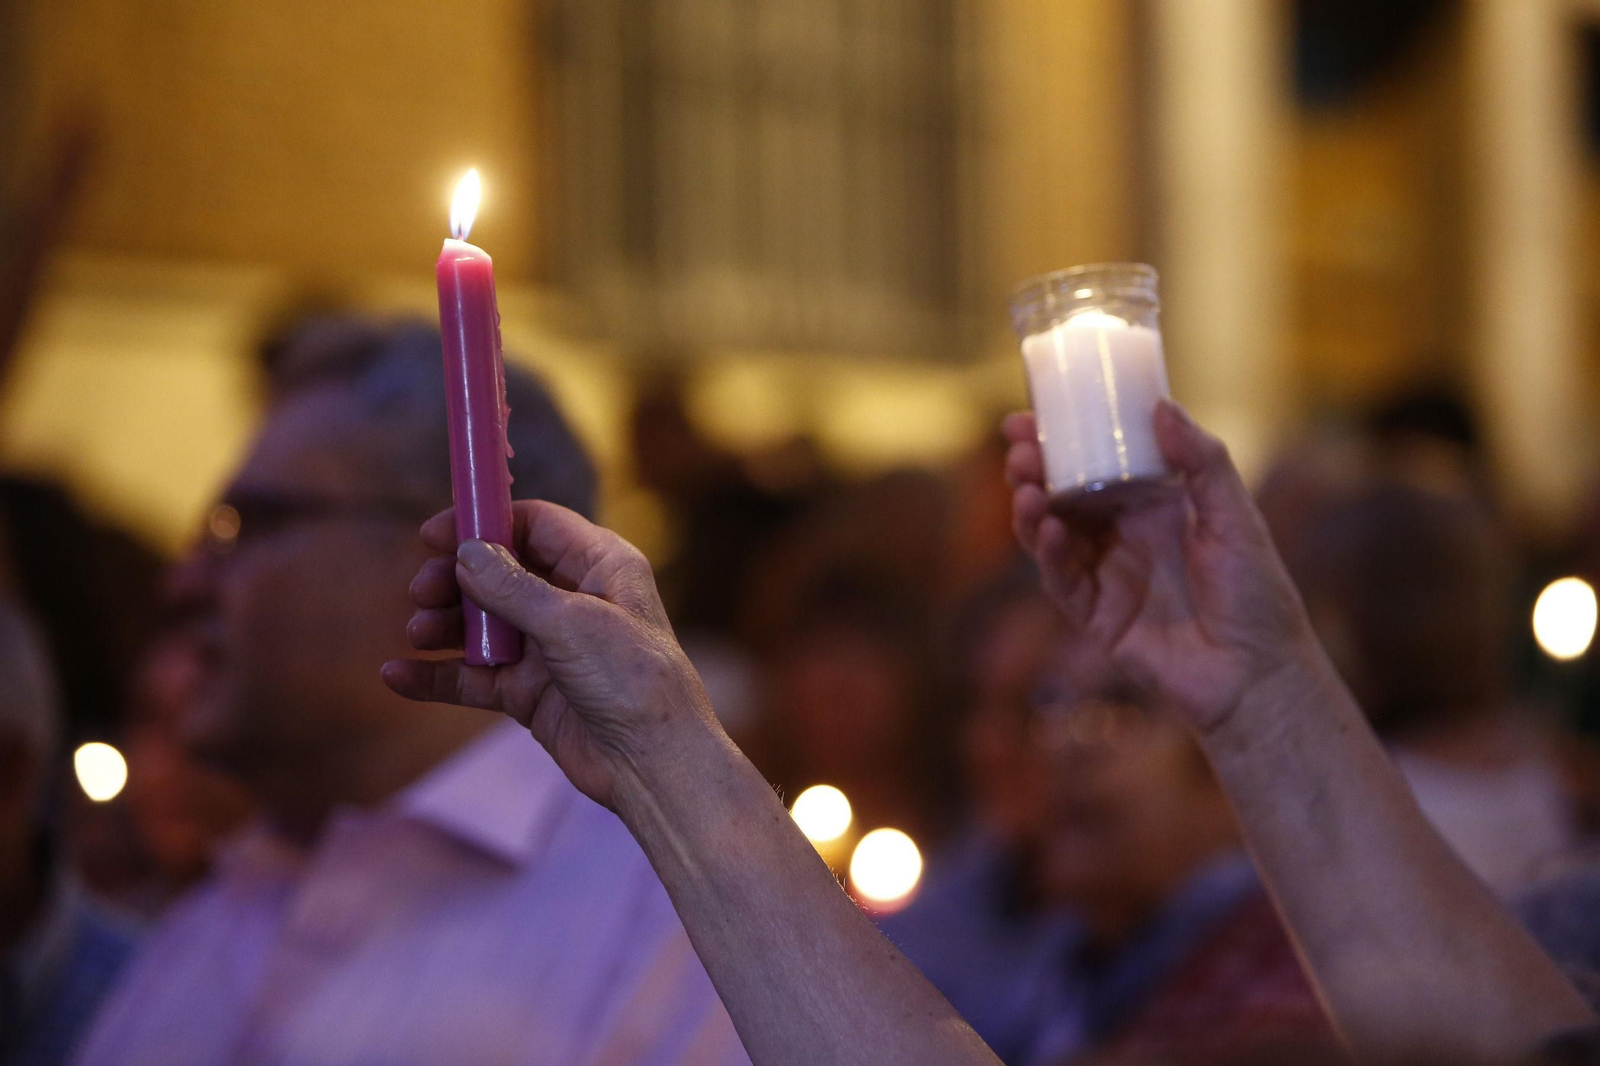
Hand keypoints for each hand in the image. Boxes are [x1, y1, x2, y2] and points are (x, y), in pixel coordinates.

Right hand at [380, 501, 718, 808]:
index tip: (434, 534)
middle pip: (499, 572)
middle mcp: (574, 600)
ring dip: (444, 625)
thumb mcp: (571, 622)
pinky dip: (438, 675)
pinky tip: (399, 675)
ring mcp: (549, 647)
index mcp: (600, 566)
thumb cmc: (632, 681)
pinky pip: (474, 676)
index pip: (534, 525)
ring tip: (419, 632)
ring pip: (481, 624)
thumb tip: (467, 553)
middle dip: (456, 579)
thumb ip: (512, 587)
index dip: (484, 523)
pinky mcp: (530, 692)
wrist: (653, 763)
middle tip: (422, 592)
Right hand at [1004, 400, 1321, 734]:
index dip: (1062, 439)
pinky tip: (1048, 531)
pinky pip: (1062, 581)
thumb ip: (1202, 461)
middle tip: (1018, 448)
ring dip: (1032, 509)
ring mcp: (1106, 575)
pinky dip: (1049, 555)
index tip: (1032, 416)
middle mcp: (1123, 536)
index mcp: (1153, 504)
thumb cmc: (1256, 592)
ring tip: (1026, 486)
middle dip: (1035, 469)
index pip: (1096, 461)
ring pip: (1052, 535)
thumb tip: (1161, 406)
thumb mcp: (1236, 516)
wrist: (1256, 671)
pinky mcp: (1096, 616)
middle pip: (1064, 494)